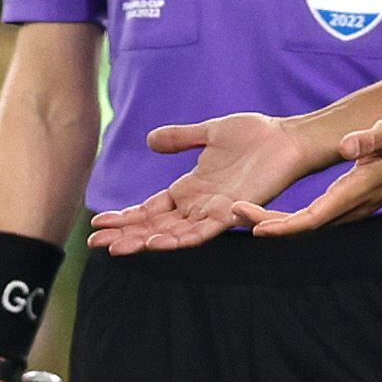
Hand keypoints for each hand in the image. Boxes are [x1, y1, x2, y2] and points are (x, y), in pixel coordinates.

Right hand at [88, 110, 326, 254]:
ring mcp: (214, 210)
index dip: (124, 217)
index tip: (97, 223)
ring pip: (173, 233)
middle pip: (154, 225)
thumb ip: (180, 138)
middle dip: (124, 235)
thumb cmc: (255, 135)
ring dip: (145, 241)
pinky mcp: (233, 211)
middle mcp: (198, 205)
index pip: (149, 209)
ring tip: (117, 249)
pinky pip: (203, 230)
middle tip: (94, 244)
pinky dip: (180, 238)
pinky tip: (157, 243)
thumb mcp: (208, 133)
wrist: (287, 137)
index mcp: (190, 189)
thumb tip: (149, 139)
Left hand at [241, 112, 381, 237]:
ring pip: (305, 223)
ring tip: (238, 213)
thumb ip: (371, 138)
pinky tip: (265, 212)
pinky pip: (312, 217)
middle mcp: (351, 207)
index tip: (254, 226)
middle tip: (231, 212)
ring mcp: (350, 208)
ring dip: (273, 222)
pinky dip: (286, 218)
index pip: (314, 218)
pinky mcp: (348, 203)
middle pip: (302, 226)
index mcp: (357, 193)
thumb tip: (346, 146)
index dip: (282, 226)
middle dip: (266, 222)